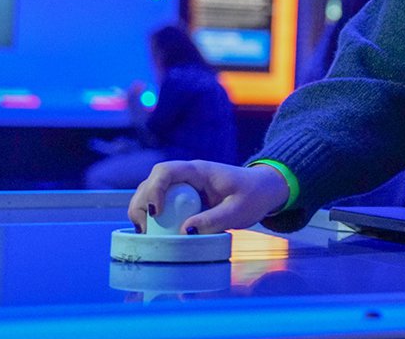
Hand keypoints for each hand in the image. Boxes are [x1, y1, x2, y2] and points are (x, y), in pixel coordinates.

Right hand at [128, 160, 289, 234]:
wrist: (263, 191)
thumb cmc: (254, 195)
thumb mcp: (238, 210)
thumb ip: (214, 220)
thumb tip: (185, 231)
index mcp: (198, 171)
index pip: (165, 171)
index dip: (154, 190)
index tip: (156, 213)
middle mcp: (186, 176)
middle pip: (151, 182)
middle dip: (141, 203)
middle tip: (145, 228)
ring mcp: (183, 187)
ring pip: (151, 192)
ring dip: (143, 211)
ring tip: (147, 233)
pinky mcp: (183, 200)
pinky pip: (160, 204)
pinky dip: (153, 217)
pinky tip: (155, 232)